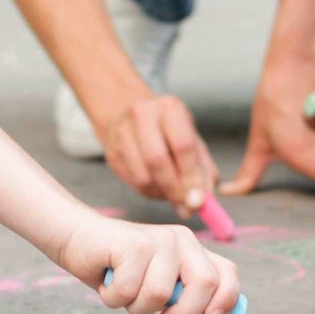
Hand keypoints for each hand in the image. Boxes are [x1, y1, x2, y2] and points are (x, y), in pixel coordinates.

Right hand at [58, 214, 241, 313]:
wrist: (79, 239)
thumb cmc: (120, 269)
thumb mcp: (159, 284)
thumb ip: (186, 293)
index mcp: (193, 250)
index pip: (227, 273)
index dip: (226, 300)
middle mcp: (181, 240)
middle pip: (204, 284)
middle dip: (183, 313)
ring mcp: (158, 240)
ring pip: (158, 295)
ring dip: (136, 307)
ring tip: (124, 292)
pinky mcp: (133, 244)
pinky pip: (128, 291)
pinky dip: (113, 299)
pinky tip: (107, 281)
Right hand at [99, 92, 220, 217]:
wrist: (130, 116)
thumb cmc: (168, 130)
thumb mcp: (193, 139)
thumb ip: (203, 170)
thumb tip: (202, 201)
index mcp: (169, 108)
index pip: (182, 146)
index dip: (192, 176)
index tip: (200, 199)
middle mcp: (142, 115)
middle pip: (157, 161)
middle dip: (175, 189)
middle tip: (186, 205)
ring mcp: (122, 133)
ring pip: (143, 176)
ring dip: (162, 193)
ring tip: (174, 193)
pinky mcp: (112, 153)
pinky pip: (133, 183)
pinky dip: (151, 193)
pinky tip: (159, 188)